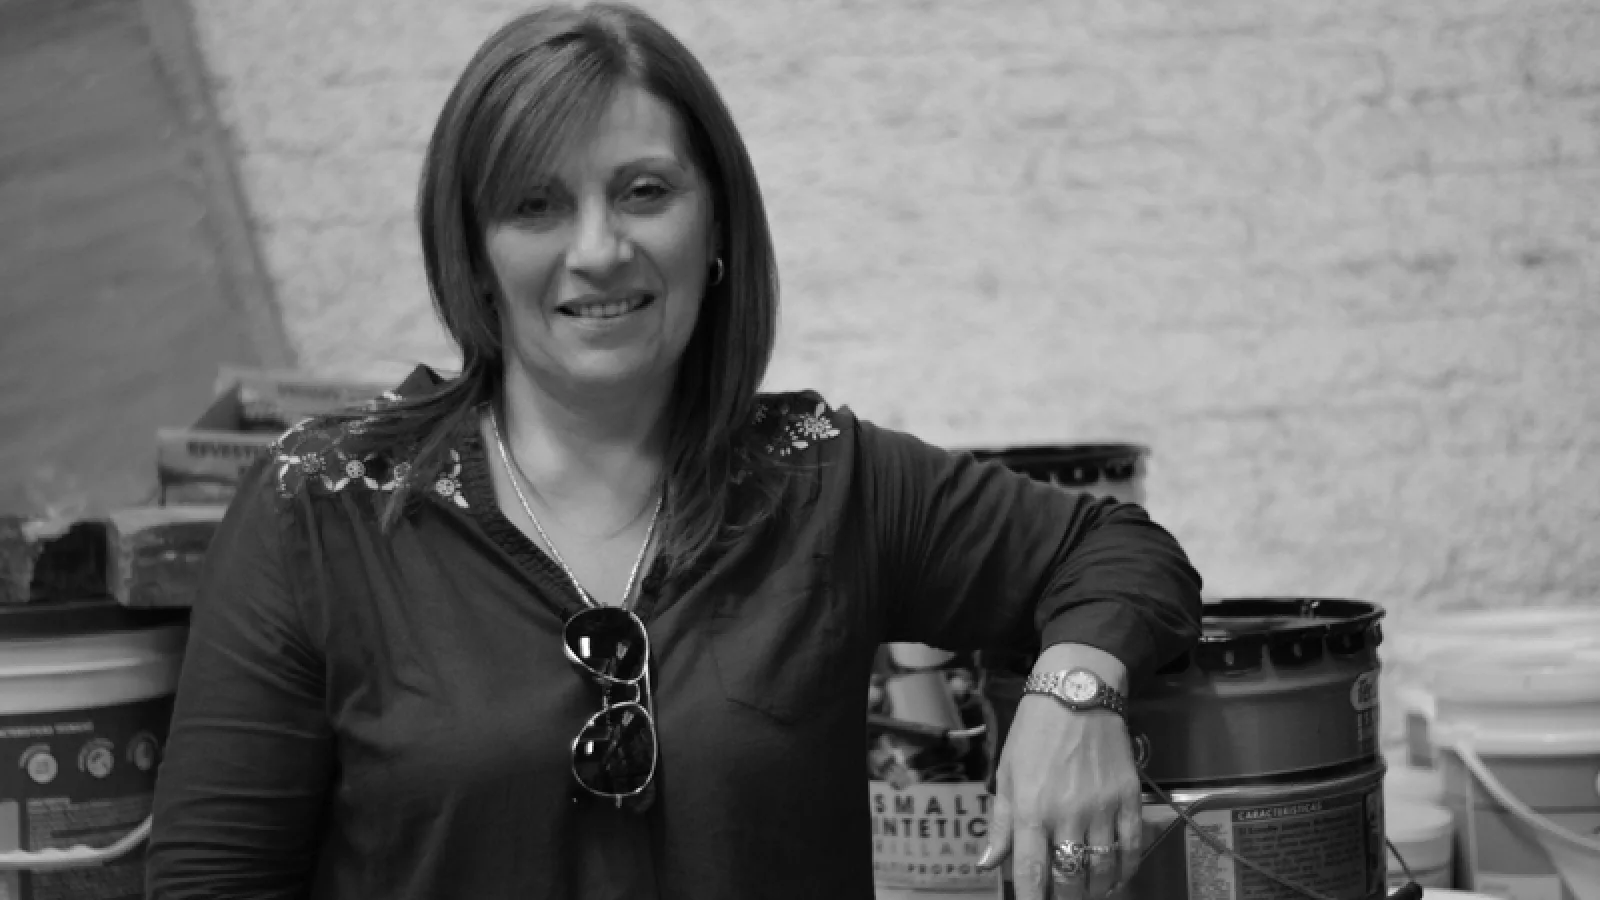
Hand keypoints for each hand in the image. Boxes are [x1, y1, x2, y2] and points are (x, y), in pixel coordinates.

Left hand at [978, 648, 1142, 899]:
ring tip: (1088, 892)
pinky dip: (1125, 870)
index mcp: (1032, 809)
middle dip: (1066, 898)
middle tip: (1063, 899)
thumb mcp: (1007, 773)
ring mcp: (1102, 809)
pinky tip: (1117, 877)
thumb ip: (1001, 823)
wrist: (1078, 693)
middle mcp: (1067, 815)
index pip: (1031, 872)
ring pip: (1102, 869)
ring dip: (1095, 889)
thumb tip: (987, 863)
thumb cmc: (1034, 733)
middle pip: (1070, 879)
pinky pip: (1131, 848)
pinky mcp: (1129, 799)